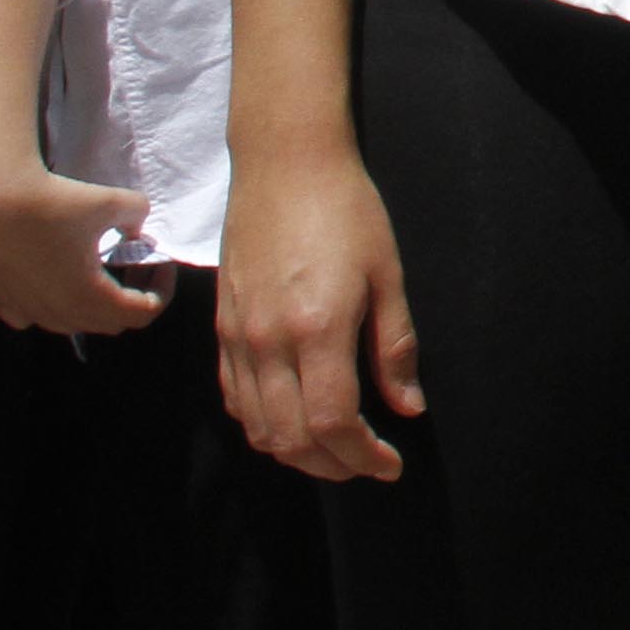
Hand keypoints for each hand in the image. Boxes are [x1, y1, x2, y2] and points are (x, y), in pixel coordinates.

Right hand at [0, 159, 168, 336]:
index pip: (143, 314)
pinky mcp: (1, 302)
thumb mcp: (110, 201)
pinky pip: (36, 315)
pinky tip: (54, 273)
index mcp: (90, 297)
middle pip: (110, 322)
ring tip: (96, 267)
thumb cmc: (50, 201)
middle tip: (133, 262)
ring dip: (93, 302)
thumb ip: (137, 215)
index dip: (161, 290)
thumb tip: (136, 228)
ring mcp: (26, 312)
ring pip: (72, 322)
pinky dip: (54, 302)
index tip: (160, 263)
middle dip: (130, 296)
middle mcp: (58, 314)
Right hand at [218, 139, 423, 481]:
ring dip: (297, 453)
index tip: (391, 464)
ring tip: (335, 450)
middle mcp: (268, 342)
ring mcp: (238, 337)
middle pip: (291, 438)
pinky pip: (234, 397)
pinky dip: (262, 424)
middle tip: (367, 464)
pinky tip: (292, 419)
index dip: (364, 456)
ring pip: (257, 426)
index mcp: (317, 329)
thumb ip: (395, 348)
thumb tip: (408, 408)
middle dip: (334, 466)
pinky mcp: (221, 327)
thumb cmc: (347, 211)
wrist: (283, 164)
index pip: (333, 423)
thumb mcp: (387, 275)